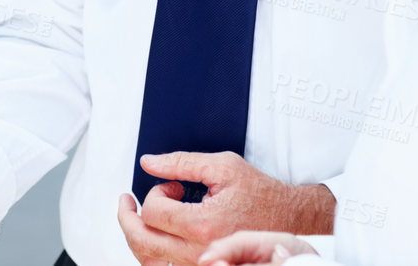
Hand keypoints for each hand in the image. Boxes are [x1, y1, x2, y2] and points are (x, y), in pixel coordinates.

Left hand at [116, 152, 331, 264]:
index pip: (154, 212)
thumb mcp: (223, 166)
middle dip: (128, 216)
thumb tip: (148, 162)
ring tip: (137, 217)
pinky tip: (153, 235)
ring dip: (136, 235)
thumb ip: (182, 162)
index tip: (172, 186)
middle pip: (143, 240)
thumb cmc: (260, 192)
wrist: (289, 219)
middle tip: (128, 201)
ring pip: (149, 260)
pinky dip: (152, 253)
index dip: (156, 192)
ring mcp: (201, 264)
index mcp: (204, 224)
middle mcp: (200, 251)